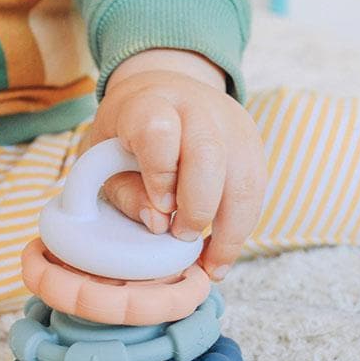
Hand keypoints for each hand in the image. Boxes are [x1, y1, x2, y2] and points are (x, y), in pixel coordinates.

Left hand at [87, 49, 264, 279]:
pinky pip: (257, 193)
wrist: (163, 95)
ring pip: (244, 180)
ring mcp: (231, 124)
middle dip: (197, 208)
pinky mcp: (252, 145)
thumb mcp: (102, 161)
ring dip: (229, 232)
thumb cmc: (125, 137)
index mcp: (147, 103)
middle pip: (209, 155)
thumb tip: (159, 224)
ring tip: (208, 265)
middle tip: (180, 236)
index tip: (159, 207)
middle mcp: (196, 107)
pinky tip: (220, 252)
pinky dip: (240, 230)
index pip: (158, 132)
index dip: (160, 175)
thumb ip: (125, 193)